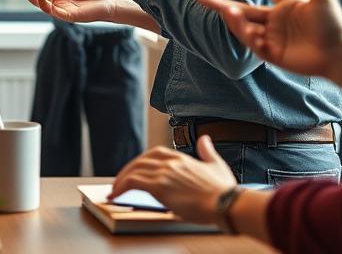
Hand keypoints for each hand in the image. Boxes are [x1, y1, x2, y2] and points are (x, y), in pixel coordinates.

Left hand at [113, 136, 236, 224]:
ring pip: (133, 170)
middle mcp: (170, 162)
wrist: (226, 204)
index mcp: (181, 158)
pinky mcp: (159, 187)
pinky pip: (132, 182)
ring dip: (121, 180)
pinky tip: (116, 195)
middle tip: (120, 182)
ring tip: (115, 191)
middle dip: (128, 171)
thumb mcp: (217, 165)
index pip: (154, 153)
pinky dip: (121, 187)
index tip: (136, 171)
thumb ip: (208, 151)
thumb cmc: (224, 191)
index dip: (142, 162)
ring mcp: (164, 173)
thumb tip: (205, 138)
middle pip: (140, 161)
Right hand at [196, 0, 341, 91]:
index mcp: (288, 5)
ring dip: (235, 21)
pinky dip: (249, 38)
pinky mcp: (273, 54)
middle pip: (245, 10)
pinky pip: (255, 45)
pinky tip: (251, 32)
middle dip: (222, 5)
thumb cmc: (334, 25)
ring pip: (246, 27)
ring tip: (228, 12)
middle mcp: (277, 21)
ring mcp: (273, 38)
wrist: (339, 55)